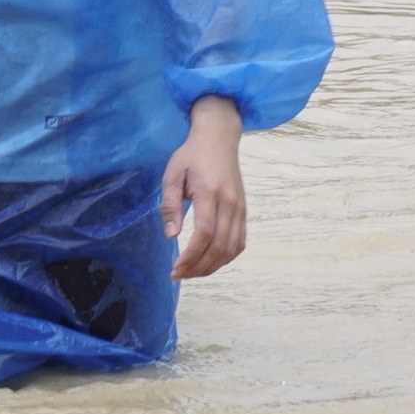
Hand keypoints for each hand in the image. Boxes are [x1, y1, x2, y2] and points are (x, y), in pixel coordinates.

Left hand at [163, 95, 245, 279]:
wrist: (219, 138)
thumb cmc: (191, 155)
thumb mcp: (172, 174)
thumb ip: (170, 205)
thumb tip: (172, 236)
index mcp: (211, 193)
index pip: (205, 233)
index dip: (191, 256)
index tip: (175, 268)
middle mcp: (230, 203)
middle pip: (219, 246)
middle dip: (199, 267)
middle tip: (179, 275)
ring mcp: (240, 208)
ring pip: (232, 248)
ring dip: (213, 266)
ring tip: (192, 272)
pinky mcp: (243, 211)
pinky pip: (239, 242)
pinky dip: (226, 257)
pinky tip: (210, 262)